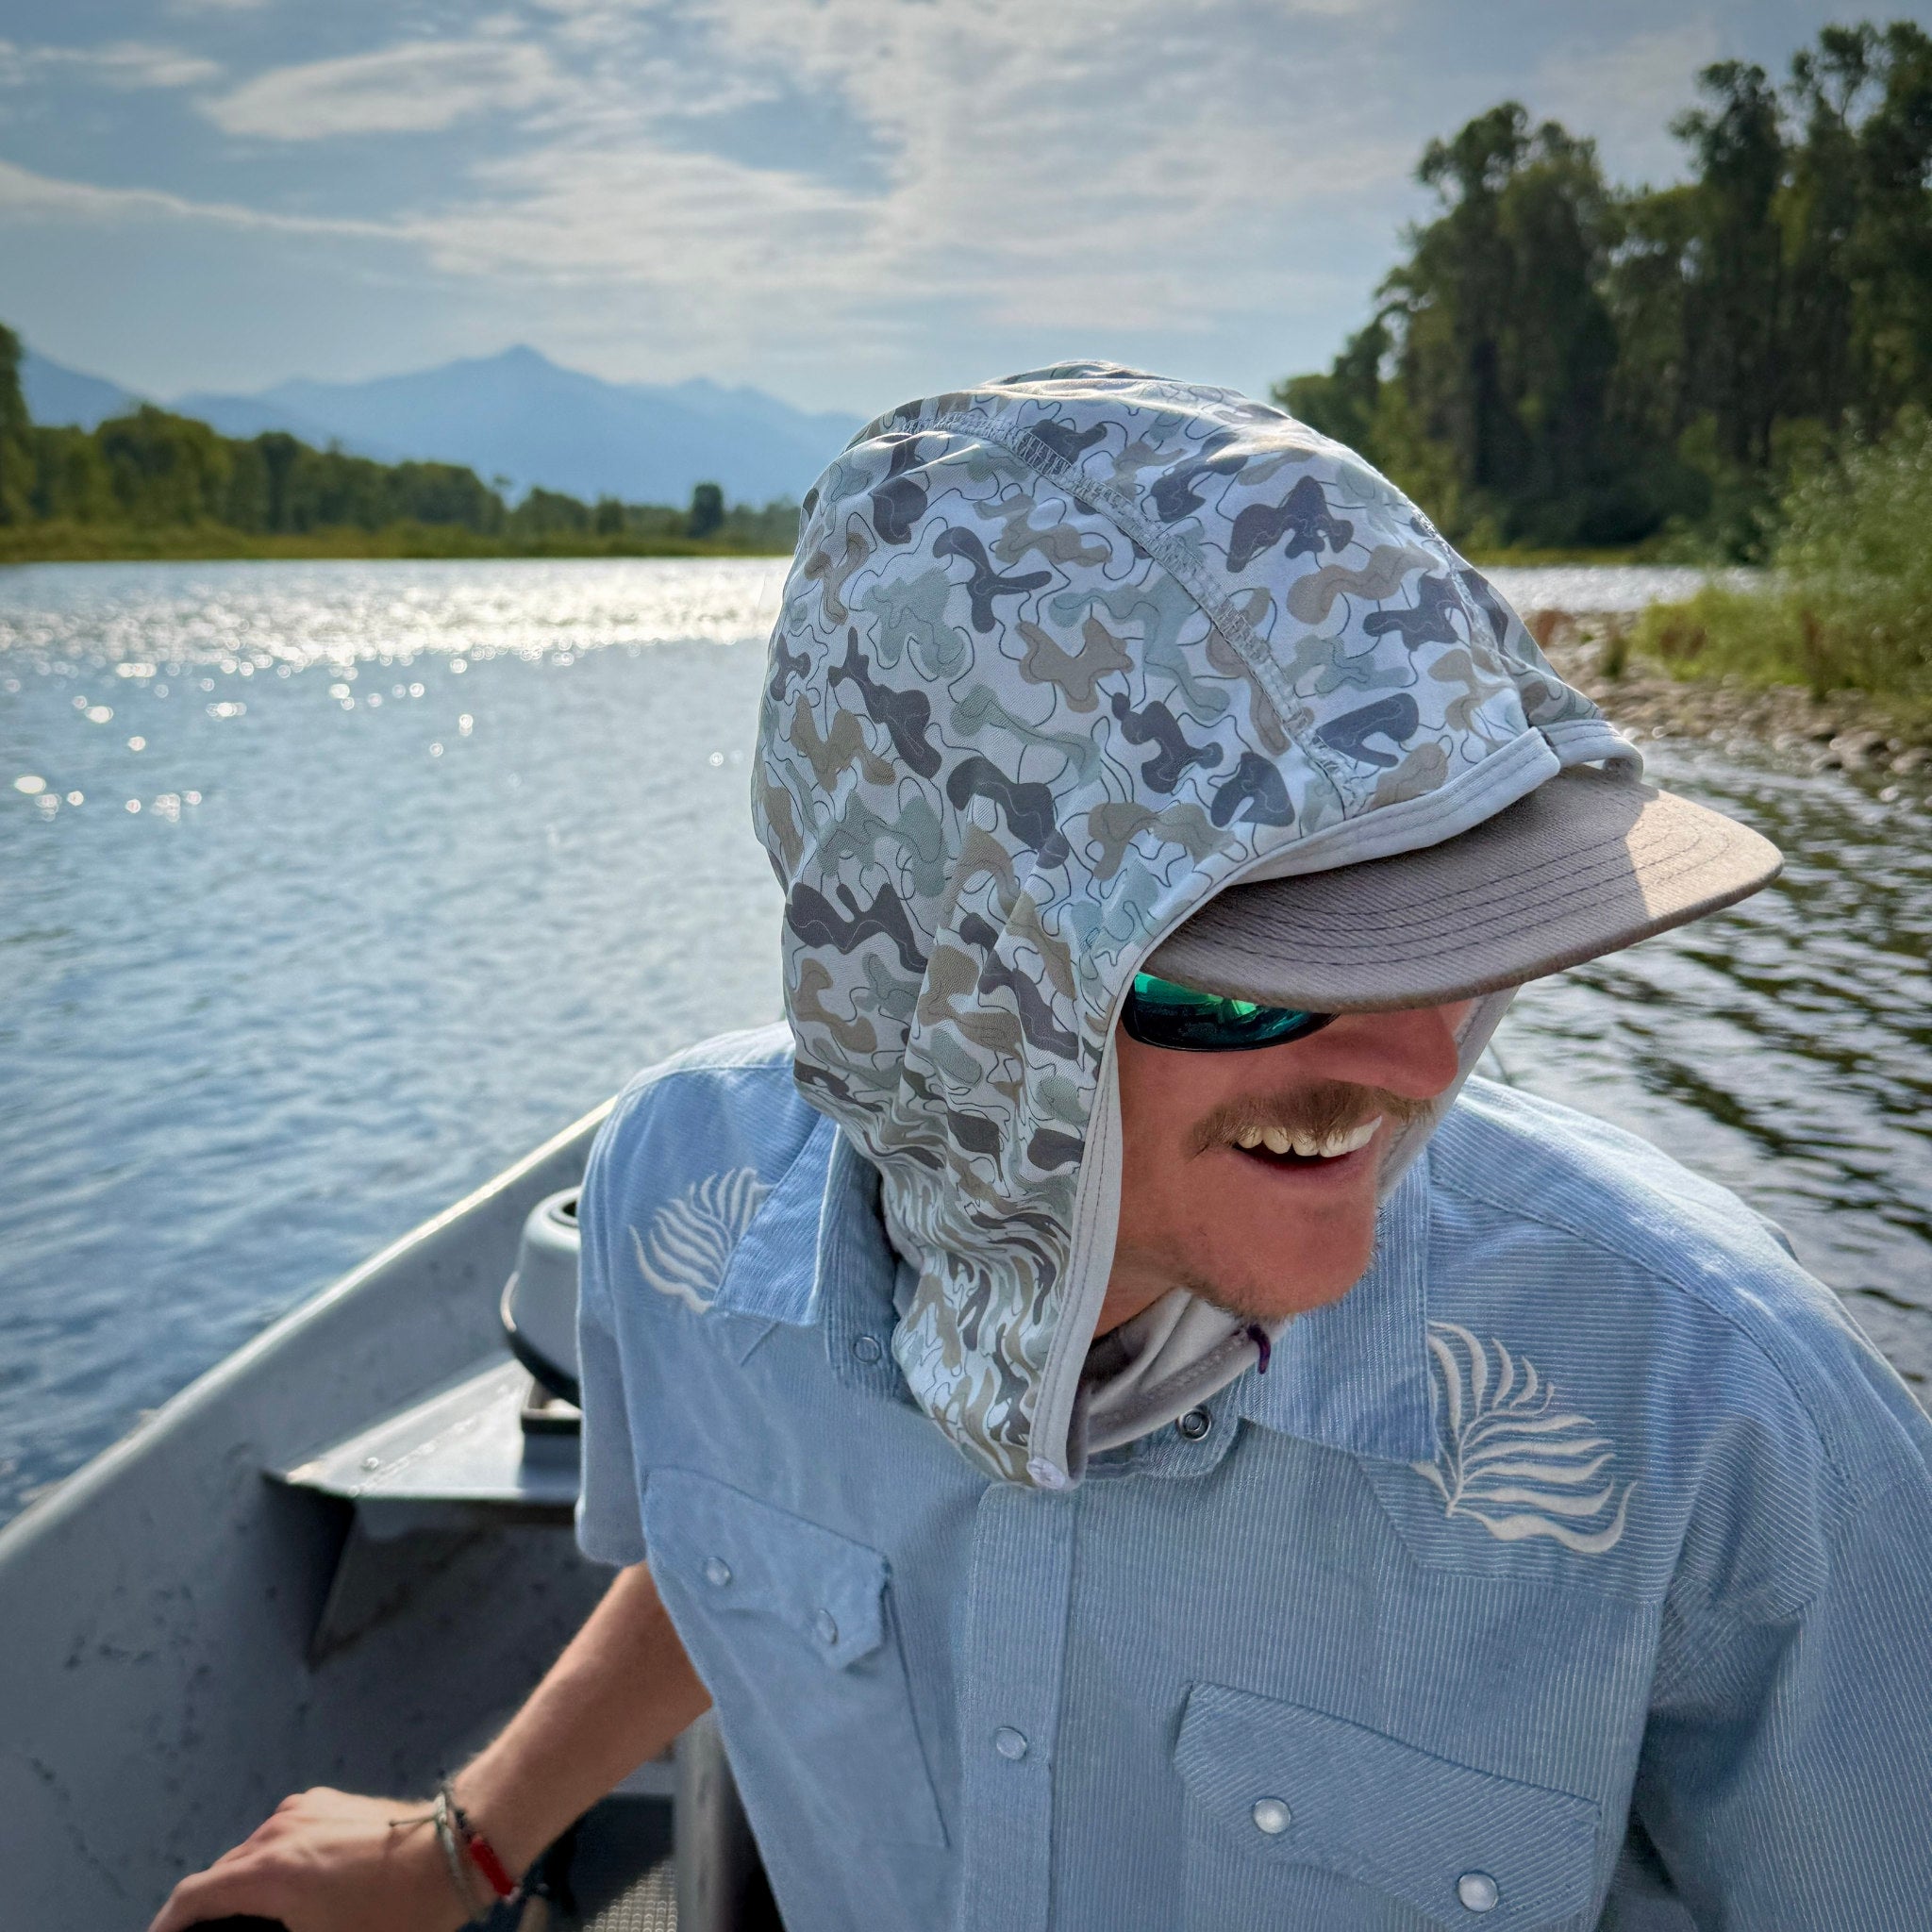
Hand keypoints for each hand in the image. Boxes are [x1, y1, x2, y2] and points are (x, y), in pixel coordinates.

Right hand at [147, 1787, 478, 1931]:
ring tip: (249, 1921)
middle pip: (220, 1876)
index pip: (191, 1899)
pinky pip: (284, 1835)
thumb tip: (253, 1925)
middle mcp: (276, 1830)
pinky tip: (292, 1890)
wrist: (453, 1851)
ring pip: (252, 1853)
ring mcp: (305, 1808)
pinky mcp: (330, 1801)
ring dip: (243, 1886)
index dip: (166, 1928)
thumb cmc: (395, 1915)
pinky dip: (273, 1862)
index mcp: (267, 1871)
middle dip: (207, 1912)